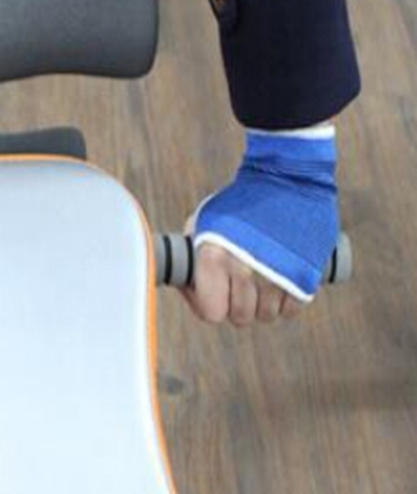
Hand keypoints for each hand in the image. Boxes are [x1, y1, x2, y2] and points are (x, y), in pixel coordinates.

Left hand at [181, 123, 338, 327]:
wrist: (289, 176)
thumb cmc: (242, 200)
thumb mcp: (205, 221)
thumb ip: (194, 253)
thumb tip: (184, 280)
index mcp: (215, 258)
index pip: (211, 312)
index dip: (209, 305)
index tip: (213, 292)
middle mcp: (246, 269)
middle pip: (240, 317)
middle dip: (238, 304)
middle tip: (240, 284)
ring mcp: (279, 274)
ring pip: (267, 316)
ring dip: (263, 304)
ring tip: (261, 280)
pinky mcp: (308, 274)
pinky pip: (292, 309)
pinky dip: (287, 301)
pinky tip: (280, 283)